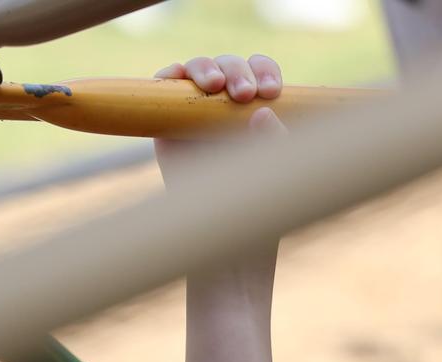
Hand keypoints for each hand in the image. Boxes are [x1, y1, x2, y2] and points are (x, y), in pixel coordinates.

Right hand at [153, 52, 285, 189]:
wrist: (210, 215)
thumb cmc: (247, 191)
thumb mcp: (269, 168)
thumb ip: (274, 142)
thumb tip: (264, 112)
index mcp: (256, 102)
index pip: (261, 71)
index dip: (265, 72)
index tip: (271, 92)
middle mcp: (227, 97)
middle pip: (232, 65)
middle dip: (239, 72)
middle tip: (245, 94)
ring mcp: (196, 102)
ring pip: (200, 67)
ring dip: (206, 68)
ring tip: (214, 84)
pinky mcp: (169, 112)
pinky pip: (167, 81)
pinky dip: (171, 72)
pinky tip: (178, 74)